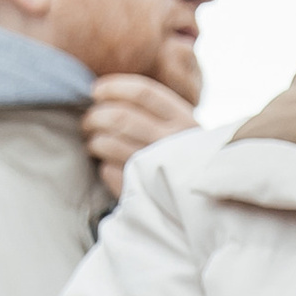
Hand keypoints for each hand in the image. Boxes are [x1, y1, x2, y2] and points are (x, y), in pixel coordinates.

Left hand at [81, 73, 197, 198]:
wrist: (206, 208)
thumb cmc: (188, 162)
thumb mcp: (185, 131)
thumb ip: (157, 111)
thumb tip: (105, 93)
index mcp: (184, 120)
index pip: (143, 93)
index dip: (113, 88)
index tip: (95, 90)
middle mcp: (172, 141)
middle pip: (120, 117)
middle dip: (95, 116)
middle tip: (89, 122)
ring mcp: (156, 167)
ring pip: (108, 143)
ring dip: (95, 142)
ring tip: (95, 144)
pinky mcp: (142, 190)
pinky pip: (108, 171)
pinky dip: (103, 167)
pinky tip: (110, 167)